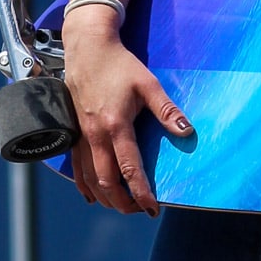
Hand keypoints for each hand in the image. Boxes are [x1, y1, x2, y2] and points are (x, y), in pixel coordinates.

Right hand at [62, 7, 192, 214]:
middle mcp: (95, 134)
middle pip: (106, 181)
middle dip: (123, 202)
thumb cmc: (120, 64)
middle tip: (140, 211)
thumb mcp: (148, 84)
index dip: (141, 192)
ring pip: (88, 179)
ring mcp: (80, 135)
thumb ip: (167, 110)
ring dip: (105, 197)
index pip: (129, 168)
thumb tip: (187, 131)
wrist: (87, 49)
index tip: (152, 208)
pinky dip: (84, 185)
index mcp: (116, 125)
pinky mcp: (73, 132)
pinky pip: (76, 167)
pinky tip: (93, 195)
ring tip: (122, 205)